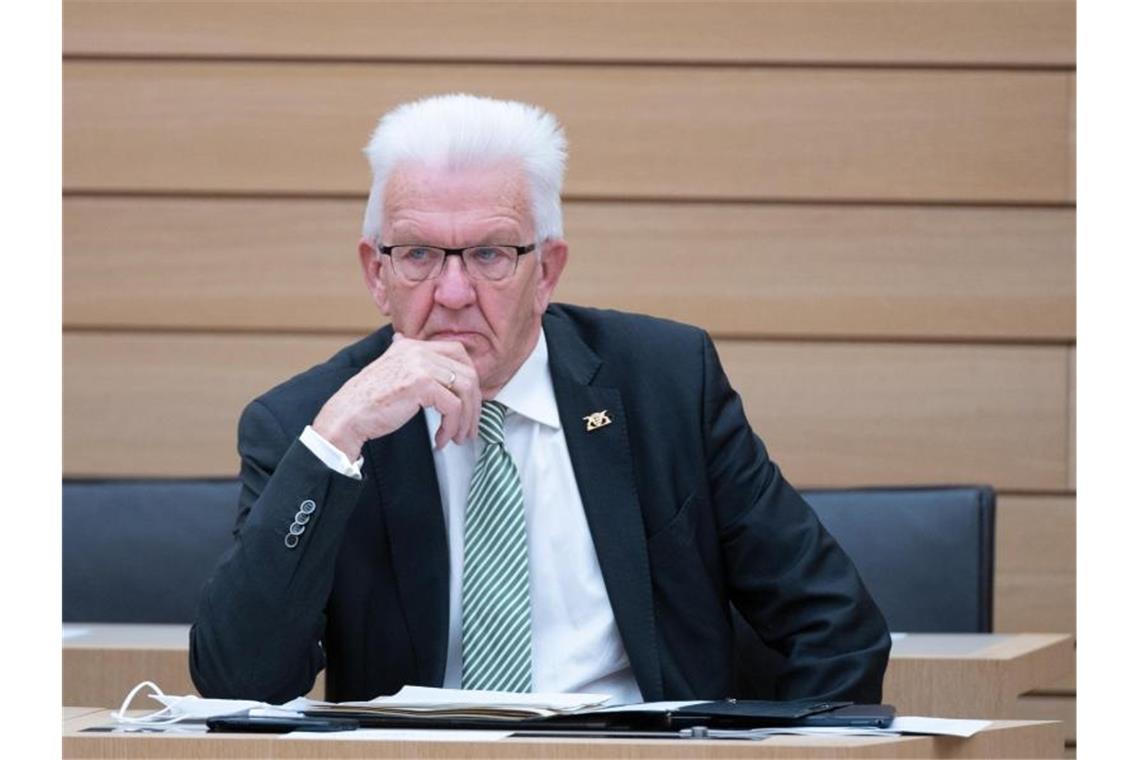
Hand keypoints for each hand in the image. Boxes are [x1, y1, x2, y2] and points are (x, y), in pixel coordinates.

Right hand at [312, 333, 480, 458]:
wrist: (346, 417)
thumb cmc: (367, 403)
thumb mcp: (391, 372)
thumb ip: (410, 362)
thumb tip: (433, 363)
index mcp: (412, 345)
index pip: (458, 353)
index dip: (470, 379)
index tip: (470, 402)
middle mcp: (418, 350)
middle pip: (467, 372)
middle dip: (474, 403)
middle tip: (469, 426)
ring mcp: (421, 365)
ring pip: (465, 390)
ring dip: (466, 419)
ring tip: (458, 437)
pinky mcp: (421, 384)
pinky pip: (453, 407)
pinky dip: (452, 427)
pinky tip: (441, 439)